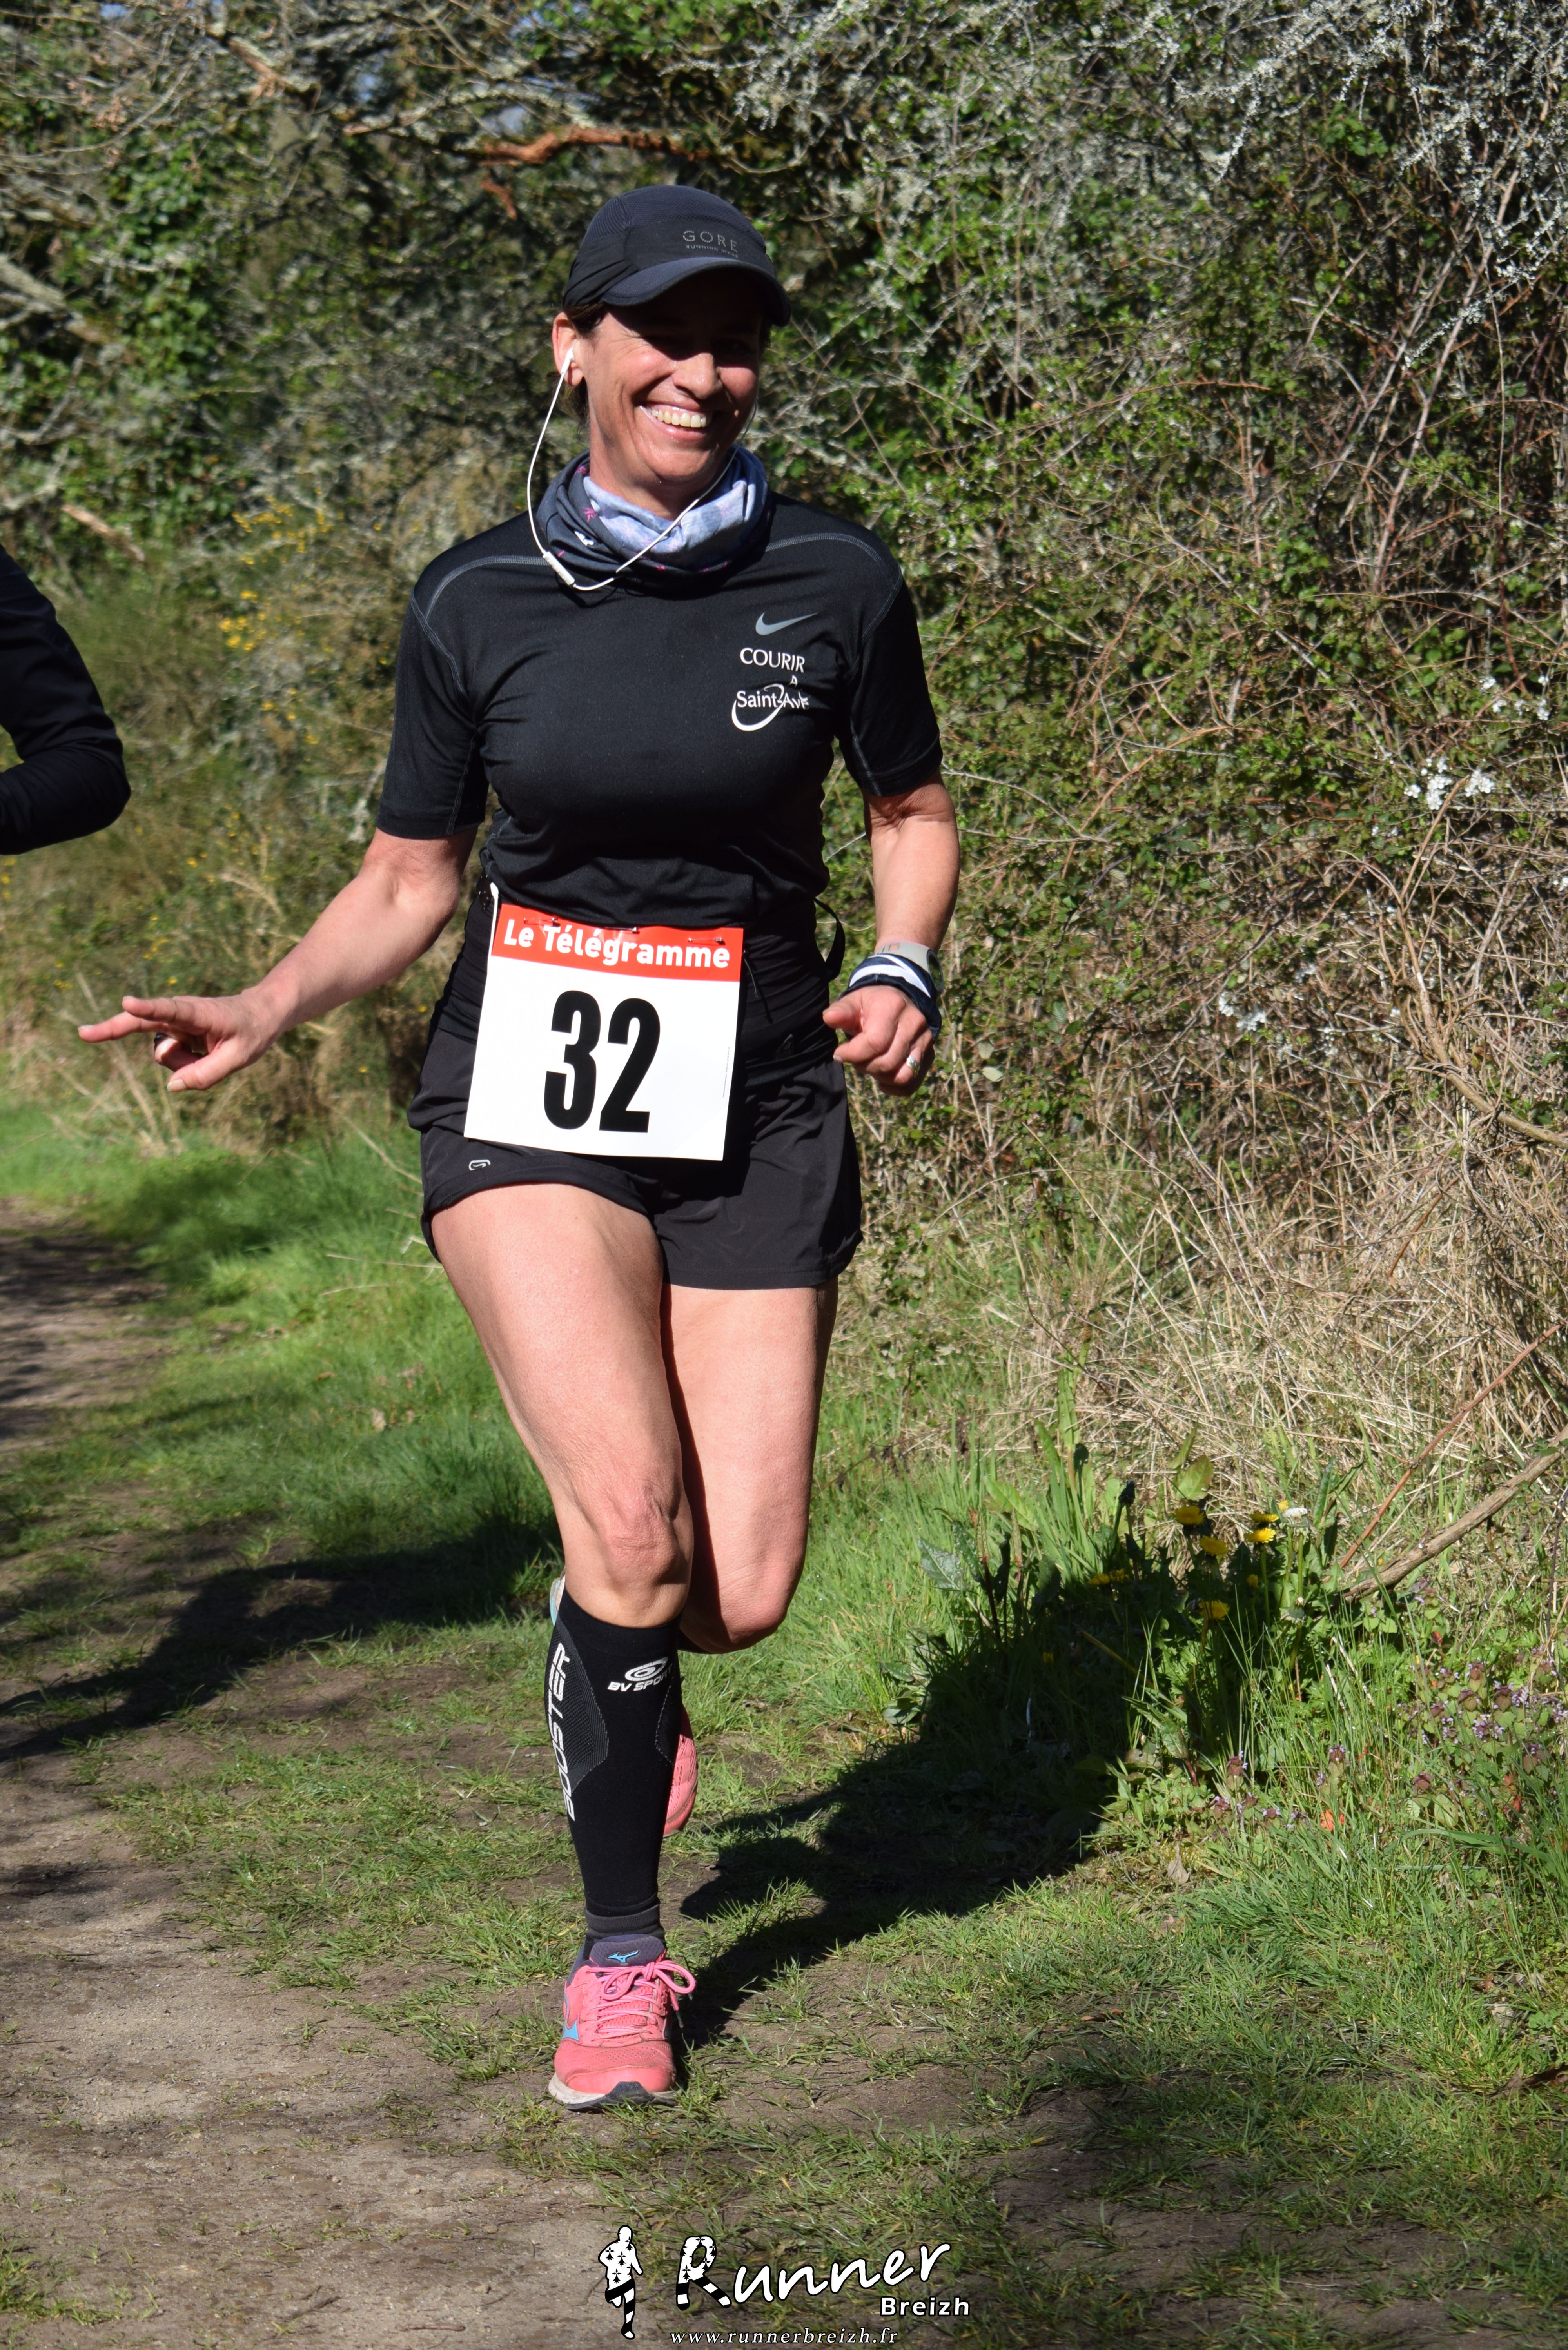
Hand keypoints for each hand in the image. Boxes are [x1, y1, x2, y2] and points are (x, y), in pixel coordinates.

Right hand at [77, 991, 278, 1093]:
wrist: (260, 1014)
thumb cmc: (252, 1032)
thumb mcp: (239, 1058)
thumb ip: (207, 1074)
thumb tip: (172, 1086)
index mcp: (199, 1012)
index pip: (170, 1010)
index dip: (147, 1007)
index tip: (127, 1002)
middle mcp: (180, 1015)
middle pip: (141, 1022)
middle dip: (112, 1028)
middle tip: (83, 1033)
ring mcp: (174, 1025)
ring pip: (163, 1055)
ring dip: (183, 1064)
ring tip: (213, 1054)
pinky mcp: (173, 1034)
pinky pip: (170, 1059)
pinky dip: (185, 1064)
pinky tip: (205, 1055)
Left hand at [823, 983, 933, 1095]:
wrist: (900, 1000)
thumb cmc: (872, 1004)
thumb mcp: (854, 1001)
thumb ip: (842, 1011)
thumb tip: (829, 1018)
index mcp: (893, 1007)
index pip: (875, 1042)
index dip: (852, 1054)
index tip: (839, 1054)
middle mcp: (914, 1023)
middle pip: (887, 1062)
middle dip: (864, 1066)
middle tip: (855, 1059)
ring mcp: (925, 1041)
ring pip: (902, 1076)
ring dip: (880, 1077)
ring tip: (870, 1065)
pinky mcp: (928, 1056)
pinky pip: (911, 1083)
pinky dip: (893, 1087)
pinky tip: (882, 1077)